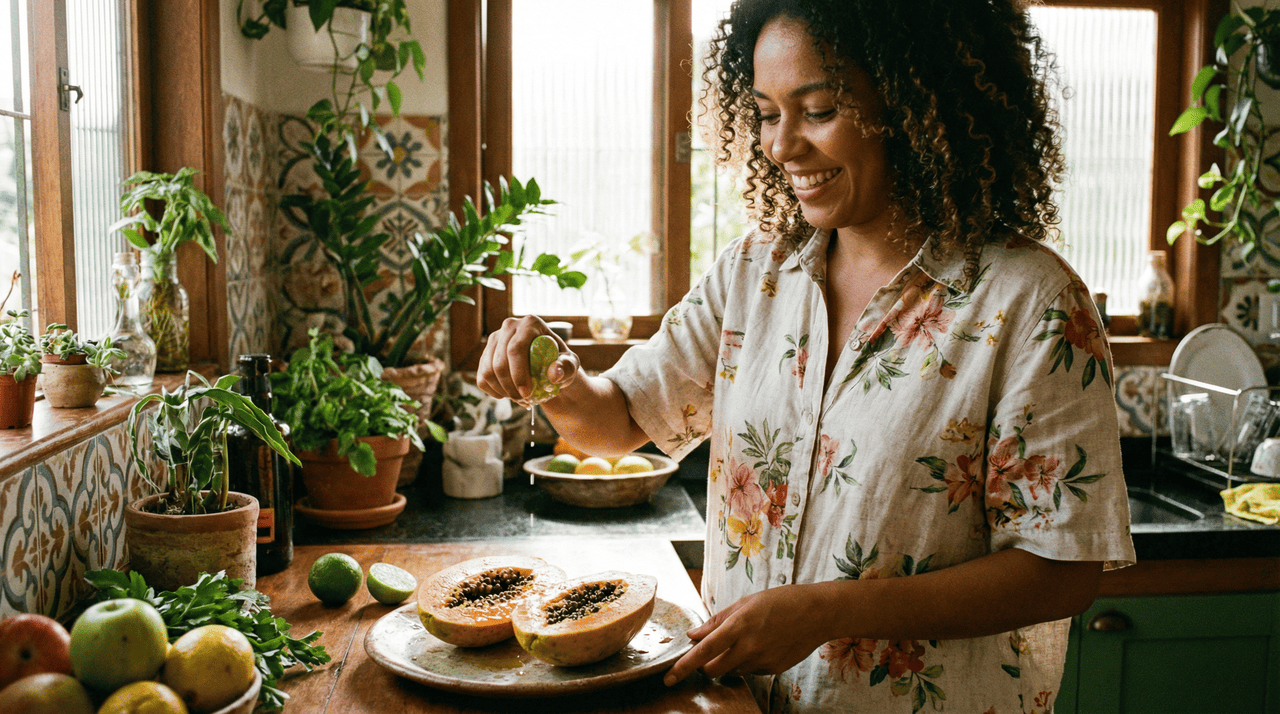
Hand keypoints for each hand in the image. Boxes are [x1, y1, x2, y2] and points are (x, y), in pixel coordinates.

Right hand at [476, 315, 579, 405]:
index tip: (527, 394)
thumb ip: (567, 367)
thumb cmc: (560, 363)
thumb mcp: (570, 364)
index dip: (519, 374)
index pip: (516, 349)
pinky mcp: (486, 354)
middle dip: (511, 387)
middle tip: (526, 400)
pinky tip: (510, 395)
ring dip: (503, 391)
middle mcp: (509, 326)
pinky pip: (482, 378)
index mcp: (530, 323)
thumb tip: (554, 374)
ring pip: (488, 371)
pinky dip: (495, 392)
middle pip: (499, 362)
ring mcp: (495, 339)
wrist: (548, 366)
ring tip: (521, 399)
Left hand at [663, 585, 827, 685]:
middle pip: (713, 669)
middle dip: (706, 665)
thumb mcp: (746, 603)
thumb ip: (717, 621)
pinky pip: (751, 671)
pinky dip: (749, 662)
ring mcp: (763, 661)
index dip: (684, 666)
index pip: (704, 651)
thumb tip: (694, 635)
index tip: (669, 678)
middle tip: (711, 650)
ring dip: (730, 661)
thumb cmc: (781, 601)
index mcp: (739, 626)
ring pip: (733, 671)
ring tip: (749, 639)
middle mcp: (749, 647)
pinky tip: (764, 644)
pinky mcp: (774, 669)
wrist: (818, 613)